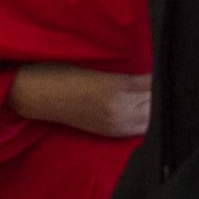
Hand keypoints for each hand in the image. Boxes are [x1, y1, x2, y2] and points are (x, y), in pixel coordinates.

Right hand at [9, 63, 152, 137]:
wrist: (37, 95)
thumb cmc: (61, 71)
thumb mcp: (95, 66)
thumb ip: (122, 71)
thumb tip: (148, 72)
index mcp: (115, 86)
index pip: (151, 83)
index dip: (157, 75)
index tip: (161, 68)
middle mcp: (118, 108)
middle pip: (154, 103)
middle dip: (158, 92)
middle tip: (160, 81)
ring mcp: (114, 123)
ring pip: (149, 118)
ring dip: (153, 106)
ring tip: (153, 95)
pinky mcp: (109, 132)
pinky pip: (139, 128)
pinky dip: (145, 117)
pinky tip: (145, 108)